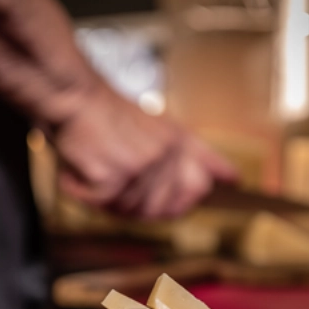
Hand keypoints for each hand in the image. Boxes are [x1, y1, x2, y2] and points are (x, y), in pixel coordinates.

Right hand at [50, 85, 237, 218]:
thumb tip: (234, 179)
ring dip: (104, 197)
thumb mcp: (165, 128)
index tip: (152, 189)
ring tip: (96, 165)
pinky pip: (99, 205)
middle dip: (132, 201)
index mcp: (181, 144)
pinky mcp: (113, 179)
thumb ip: (200, 156)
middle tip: (113, 173)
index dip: (179, 199)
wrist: (73, 96)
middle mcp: (166, 157)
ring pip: (126, 211)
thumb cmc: (110, 114)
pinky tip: (81, 168)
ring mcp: (141, 169)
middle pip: (158, 210)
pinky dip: (81, 191)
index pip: (198, 188)